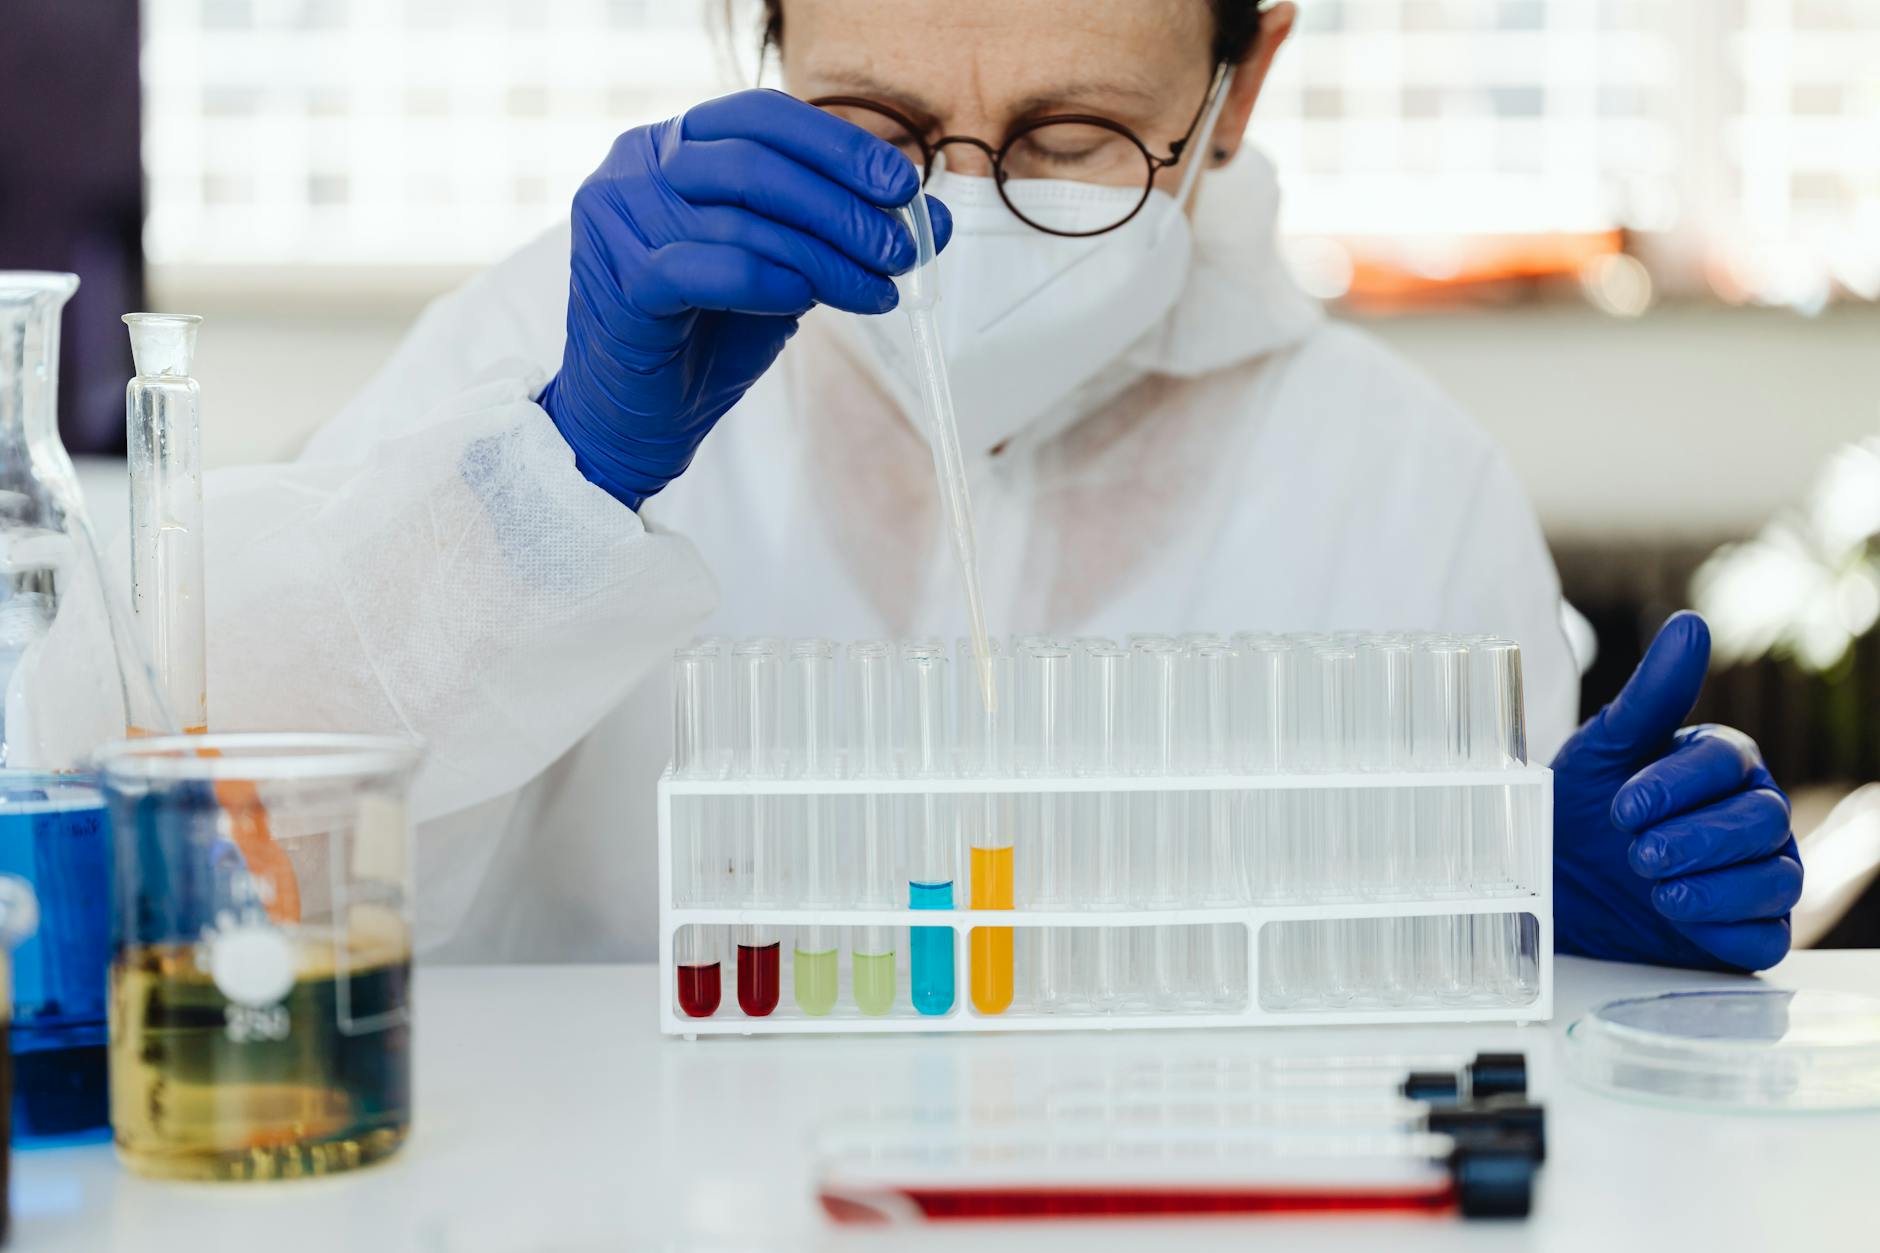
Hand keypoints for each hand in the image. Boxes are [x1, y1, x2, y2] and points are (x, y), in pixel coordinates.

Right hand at [538, 89, 950, 507]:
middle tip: (901, 252)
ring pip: (743, 219)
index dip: (839, 146)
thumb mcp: (787, 272)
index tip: (903, 189)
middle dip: (843, 208)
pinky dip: (769, 282)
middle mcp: (635, 165)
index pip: (764, 114)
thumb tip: (936, 220)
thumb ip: (843, 236)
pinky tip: (805, 303)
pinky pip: (710, 267)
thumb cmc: (705, 335)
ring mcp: (619, 218)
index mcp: (673, 143)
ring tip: (877, 292)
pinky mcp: (620, 280)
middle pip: (758, 162)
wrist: (637, 418)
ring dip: (826, 258)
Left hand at [1553, 611, 1801, 970]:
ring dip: (1715, 889)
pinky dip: (1726, 931)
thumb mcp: (1603, 748)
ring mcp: (1759, 872)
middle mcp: (1754, 813)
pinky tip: (1680, 920)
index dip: (1675, 785)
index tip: (1621, 808)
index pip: (1726, 763)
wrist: (1552, 881)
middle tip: (1638, 853)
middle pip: (1761, 822)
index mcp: (1724, 761)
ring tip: (1657, 889)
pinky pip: (1765, 936)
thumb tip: (1690, 625)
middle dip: (1698, 840)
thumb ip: (1651, 694)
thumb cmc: (1580, 804)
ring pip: (1777, 880)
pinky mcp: (1749, 929)